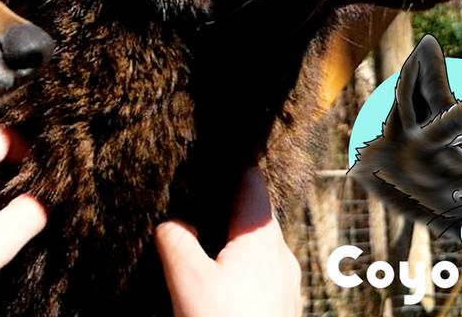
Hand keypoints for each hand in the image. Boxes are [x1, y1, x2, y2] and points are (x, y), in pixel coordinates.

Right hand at [154, 166, 300, 316]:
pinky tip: (217, 283)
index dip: (229, 166)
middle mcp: (281, 255)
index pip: (252, 182)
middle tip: (191, 208)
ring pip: (256, 245)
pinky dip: (238, 267)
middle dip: (224, 209)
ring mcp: (286, 282)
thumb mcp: (187, 280)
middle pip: (253, 214)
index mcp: (261, 239)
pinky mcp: (282, 305)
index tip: (206, 160)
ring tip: (200, 248)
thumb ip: (176, 240)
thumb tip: (174, 223)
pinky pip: (260, 272)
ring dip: (230, 242)